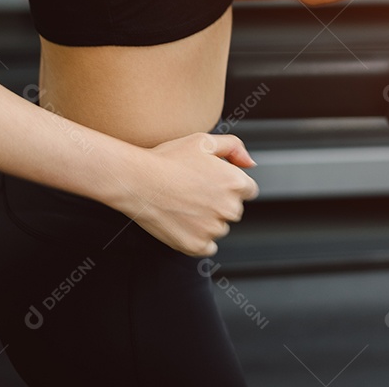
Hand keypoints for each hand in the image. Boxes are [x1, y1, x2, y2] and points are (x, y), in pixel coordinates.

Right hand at [111, 132, 258, 256]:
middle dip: (220, 202)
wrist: (137, 181)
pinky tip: (183, 222)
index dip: (230, 185)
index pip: (248, 190)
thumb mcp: (203, 141)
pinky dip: (198, 238)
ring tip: (184, 204)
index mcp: (235, 183)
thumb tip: (250, 163)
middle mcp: (229, 208)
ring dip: (208, 220)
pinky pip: (207, 246)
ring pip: (219, 228)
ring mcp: (212, 229)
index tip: (211, 183)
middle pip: (234, 210)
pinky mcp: (196, 246)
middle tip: (194, 191)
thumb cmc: (168, 159)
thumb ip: (234, 148)